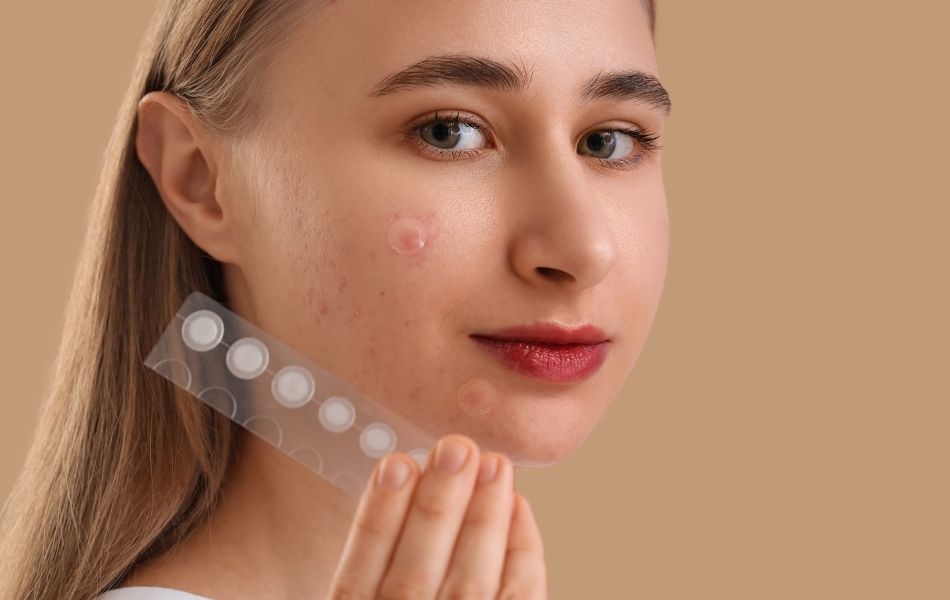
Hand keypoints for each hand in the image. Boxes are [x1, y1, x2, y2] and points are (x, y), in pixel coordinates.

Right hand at [327, 434, 546, 598]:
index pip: (356, 583)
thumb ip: (370, 577)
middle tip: (456, 449)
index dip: (376, 521)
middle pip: (415, 580)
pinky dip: (523, 556)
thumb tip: (398, 478)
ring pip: (467, 590)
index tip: (396, 464)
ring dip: (482, 523)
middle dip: (437, 509)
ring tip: (492, 465)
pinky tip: (518, 509)